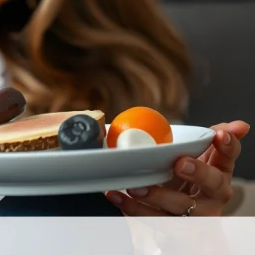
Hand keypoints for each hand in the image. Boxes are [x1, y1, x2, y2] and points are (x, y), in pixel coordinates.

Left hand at [106, 120, 249, 215]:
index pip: (228, 158)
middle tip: (180, 163)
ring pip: (180, 208)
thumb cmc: (190, 182)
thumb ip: (210, 138)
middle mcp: (212, 197)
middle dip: (198, 173)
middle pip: (212, 185)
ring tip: (137, 186)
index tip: (219, 135)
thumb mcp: (200, 160)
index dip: (227, 147)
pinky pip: (152, 220)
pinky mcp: (172, 228)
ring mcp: (194, 216)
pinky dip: (132, 209)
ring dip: (158, 196)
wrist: (185, 221)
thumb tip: (238, 125)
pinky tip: (117, 196)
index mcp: (219, 175)